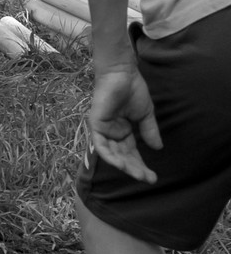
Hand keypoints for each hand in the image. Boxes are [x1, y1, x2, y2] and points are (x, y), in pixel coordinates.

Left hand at [87, 62, 161, 181]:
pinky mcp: (95, 125)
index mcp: (122, 132)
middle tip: (148, 180)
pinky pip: (101, 145)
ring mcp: (102, 130)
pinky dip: (110, 155)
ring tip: (138, 175)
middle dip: (135, 169)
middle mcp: (111, 134)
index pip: (131, 153)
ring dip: (125, 166)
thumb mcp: (145, 115)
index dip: (141, 166)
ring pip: (112, 154)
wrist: (123, 74)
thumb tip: (158, 148)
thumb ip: (149, 131)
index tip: (152, 177)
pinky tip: (121, 164)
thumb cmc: (133, 90)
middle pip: (122, 157)